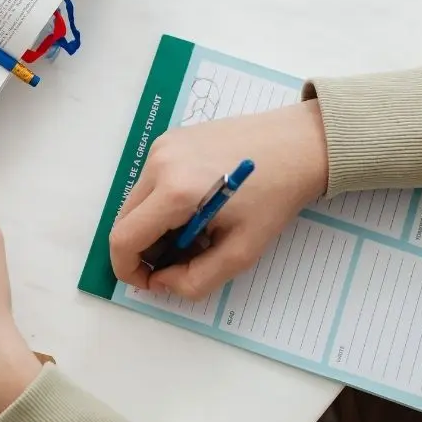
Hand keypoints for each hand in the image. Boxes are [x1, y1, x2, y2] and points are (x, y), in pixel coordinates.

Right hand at [109, 100, 328, 300]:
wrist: (298, 144)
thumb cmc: (275, 197)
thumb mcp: (242, 252)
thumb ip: (195, 280)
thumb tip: (162, 282)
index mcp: (175, 192)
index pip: (124, 239)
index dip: (129, 269)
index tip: (152, 282)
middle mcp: (159, 163)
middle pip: (125, 220)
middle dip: (144, 250)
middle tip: (181, 259)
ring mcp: (162, 147)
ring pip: (136, 202)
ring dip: (154, 226)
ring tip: (195, 231)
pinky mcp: (170, 139)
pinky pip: (150, 181)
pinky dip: (162, 203)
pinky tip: (197, 206)